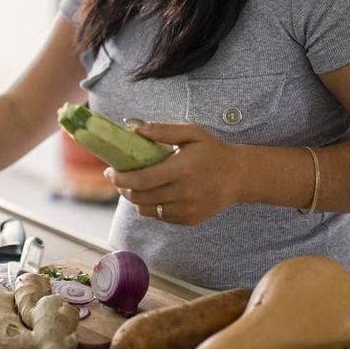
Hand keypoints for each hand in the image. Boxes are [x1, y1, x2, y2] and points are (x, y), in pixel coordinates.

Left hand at [104, 122, 245, 225]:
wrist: (239, 176)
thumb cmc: (213, 151)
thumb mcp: (191, 133)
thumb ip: (163, 130)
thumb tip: (134, 128)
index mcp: (181, 170)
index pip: (141, 179)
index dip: (120, 178)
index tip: (109, 171)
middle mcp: (183, 193)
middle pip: (139, 197)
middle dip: (122, 187)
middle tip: (117, 177)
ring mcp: (186, 210)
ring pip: (146, 209)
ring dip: (135, 198)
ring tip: (134, 185)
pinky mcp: (189, 220)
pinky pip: (160, 216)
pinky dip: (151, 206)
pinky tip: (154, 193)